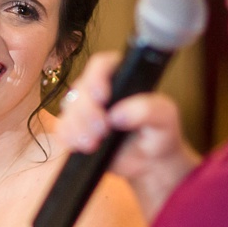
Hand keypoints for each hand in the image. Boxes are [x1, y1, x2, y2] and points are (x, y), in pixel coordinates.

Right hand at [59, 51, 198, 212]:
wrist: (151, 161)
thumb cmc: (159, 133)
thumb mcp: (165, 118)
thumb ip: (148, 110)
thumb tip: (118, 114)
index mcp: (122, 77)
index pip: (102, 65)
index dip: (97, 77)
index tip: (102, 97)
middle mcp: (100, 89)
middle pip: (81, 89)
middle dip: (87, 111)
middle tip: (103, 129)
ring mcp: (85, 109)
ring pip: (68, 109)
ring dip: (77, 127)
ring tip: (95, 144)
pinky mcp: (76, 129)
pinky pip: (62, 129)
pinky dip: (69, 138)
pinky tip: (83, 147)